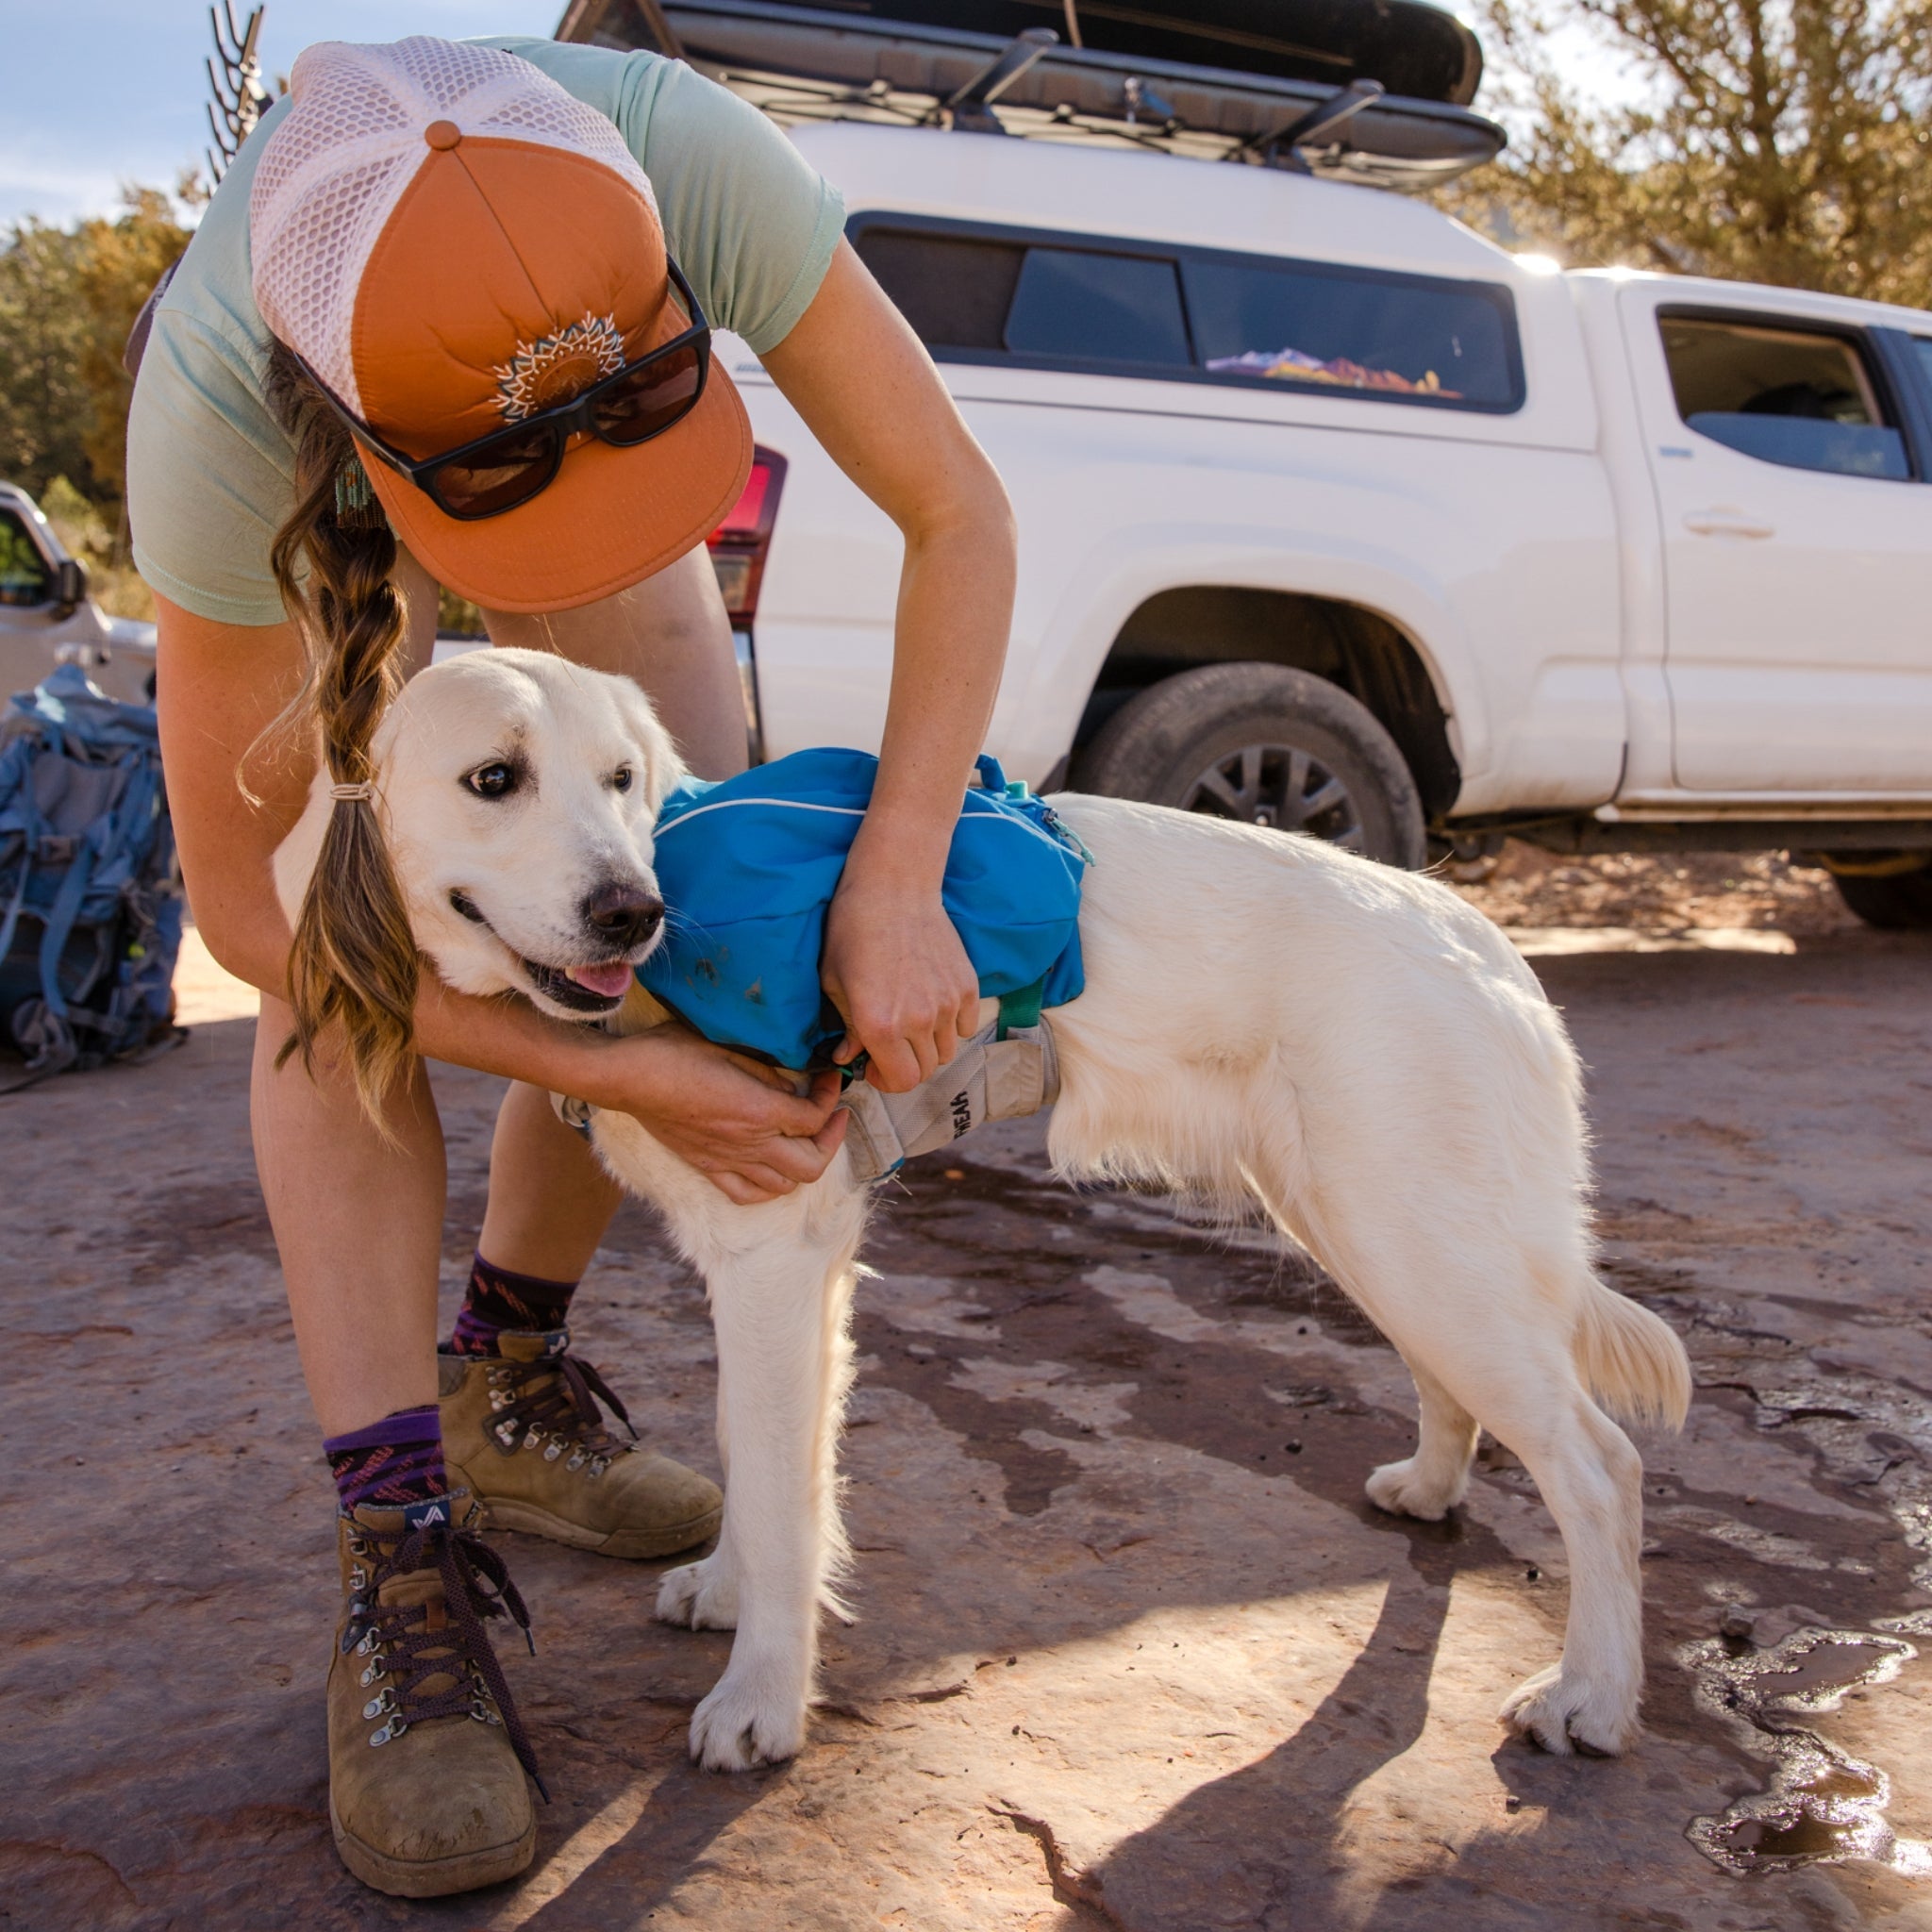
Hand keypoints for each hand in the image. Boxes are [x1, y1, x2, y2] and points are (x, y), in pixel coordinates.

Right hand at [584, 1025, 848, 1205]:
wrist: (628, 1078)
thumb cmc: (673, 1053)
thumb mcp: (728, 1047)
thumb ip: (767, 1072)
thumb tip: (793, 1088)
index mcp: (758, 1110)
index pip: (814, 1117)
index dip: (831, 1097)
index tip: (831, 1079)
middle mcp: (749, 1143)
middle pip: (812, 1164)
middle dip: (831, 1140)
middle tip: (832, 1115)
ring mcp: (727, 1161)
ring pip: (784, 1186)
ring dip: (804, 1164)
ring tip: (804, 1139)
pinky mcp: (707, 1168)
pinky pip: (747, 1194)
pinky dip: (769, 1187)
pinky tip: (771, 1167)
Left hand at [821, 865, 979, 1093]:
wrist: (893, 888)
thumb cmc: (853, 931)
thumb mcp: (834, 983)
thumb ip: (847, 1029)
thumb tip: (849, 1057)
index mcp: (879, 1025)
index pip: (900, 1081)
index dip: (886, 1081)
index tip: (876, 1068)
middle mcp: (918, 1021)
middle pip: (926, 1070)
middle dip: (906, 1065)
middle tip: (892, 1047)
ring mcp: (948, 1004)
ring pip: (948, 1050)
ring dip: (929, 1046)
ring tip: (912, 1023)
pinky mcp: (968, 986)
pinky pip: (966, 1026)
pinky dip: (952, 1025)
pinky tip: (933, 1005)